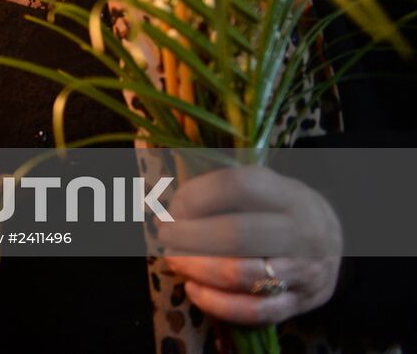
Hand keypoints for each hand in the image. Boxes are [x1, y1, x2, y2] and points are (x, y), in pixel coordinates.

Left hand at [157, 165, 341, 325]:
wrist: (333, 240)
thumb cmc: (278, 210)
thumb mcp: (261, 188)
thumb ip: (219, 192)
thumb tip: (166, 206)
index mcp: (289, 194)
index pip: (236, 187)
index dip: (195, 196)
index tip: (173, 206)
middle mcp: (303, 232)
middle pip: (235, 235)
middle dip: (188, 236)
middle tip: (165, 235)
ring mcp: (305, 271)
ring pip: (241, 274)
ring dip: (197, 268)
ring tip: (175, 259)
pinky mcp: (299, 303)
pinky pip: (253, 311)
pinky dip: (216, 303)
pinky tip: (194, 289)